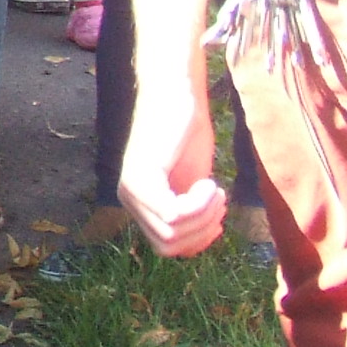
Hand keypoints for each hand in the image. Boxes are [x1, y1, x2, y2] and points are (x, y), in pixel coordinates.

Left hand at [118, 68, 229, 256]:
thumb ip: (187, 216)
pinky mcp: (140, 175)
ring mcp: (131, 188)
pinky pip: (172, 213)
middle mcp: (128, 199)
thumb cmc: (188, 135)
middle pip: (169, 245)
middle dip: (204, 230)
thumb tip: (191, 251)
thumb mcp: (192, 185)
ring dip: (205, 216)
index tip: (218, 218)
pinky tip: (211, 182)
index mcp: (139, 204)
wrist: (179, 95)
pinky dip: (200, 204)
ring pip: (172, 231)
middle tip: (219, 200)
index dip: (198, 240)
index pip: (166, 248)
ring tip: (215, 189)